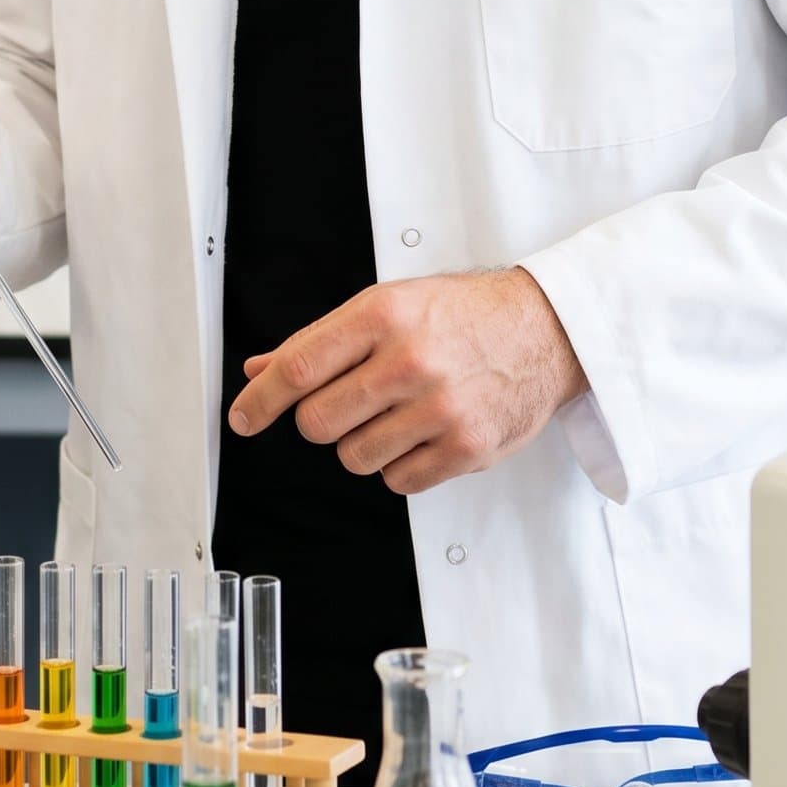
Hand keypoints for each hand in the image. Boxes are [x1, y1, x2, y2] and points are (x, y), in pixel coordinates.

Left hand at [228, 266, 587, 496]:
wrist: (544, 329)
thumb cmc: (462, 314)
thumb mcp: (390, 305)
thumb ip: (321, 341)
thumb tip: (259, 371)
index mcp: (383, 315)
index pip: (298, 368)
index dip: (260, 401)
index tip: (242, 419)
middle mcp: (409, 360)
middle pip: (318, 423)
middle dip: (322, 421)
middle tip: (350, 404)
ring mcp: (439, 408)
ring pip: (355, 457)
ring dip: (364, 443)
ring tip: (398, 413)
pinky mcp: (466, 448)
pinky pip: (398, 481)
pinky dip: (401, 464)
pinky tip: (423, 433)